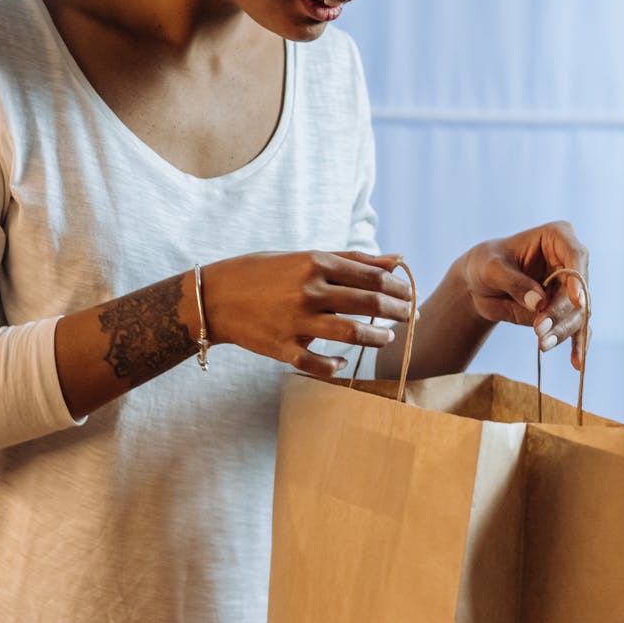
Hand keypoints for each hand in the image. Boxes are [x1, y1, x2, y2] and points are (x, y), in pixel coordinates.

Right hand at [201, 250, 414, 378]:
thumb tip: (396, 259)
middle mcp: (308, 291)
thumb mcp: (304, 257)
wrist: (214, 297)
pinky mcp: (282, 348)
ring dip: (377, 338)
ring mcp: (295, 321)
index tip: (408, 293)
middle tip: (409, 316)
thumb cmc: (262, 272)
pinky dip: (336, 365)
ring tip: (388, 338)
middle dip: (397, 311)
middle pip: (368, 304)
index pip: (371, 277)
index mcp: (315, 263)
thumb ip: (351, 259)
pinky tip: (344, 362)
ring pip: (351, 334)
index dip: (397, 287)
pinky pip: (318, 363)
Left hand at [457, 221, 589, 368]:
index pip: (576, 255)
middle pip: (579, 291)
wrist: (477, 285)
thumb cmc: (484, 265)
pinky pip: (576, 328)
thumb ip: (515, 283)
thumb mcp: (492, 269)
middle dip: (562, 313)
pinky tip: (577, 362)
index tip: (575, 299)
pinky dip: (577, 345)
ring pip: (578, 313)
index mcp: (557, 237)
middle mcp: (569, 262)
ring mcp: (569, 288)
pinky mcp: (564, 310)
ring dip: (562, 332)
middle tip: (540, 330)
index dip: (578, 277)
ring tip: (542, 345)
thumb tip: (539, 303)